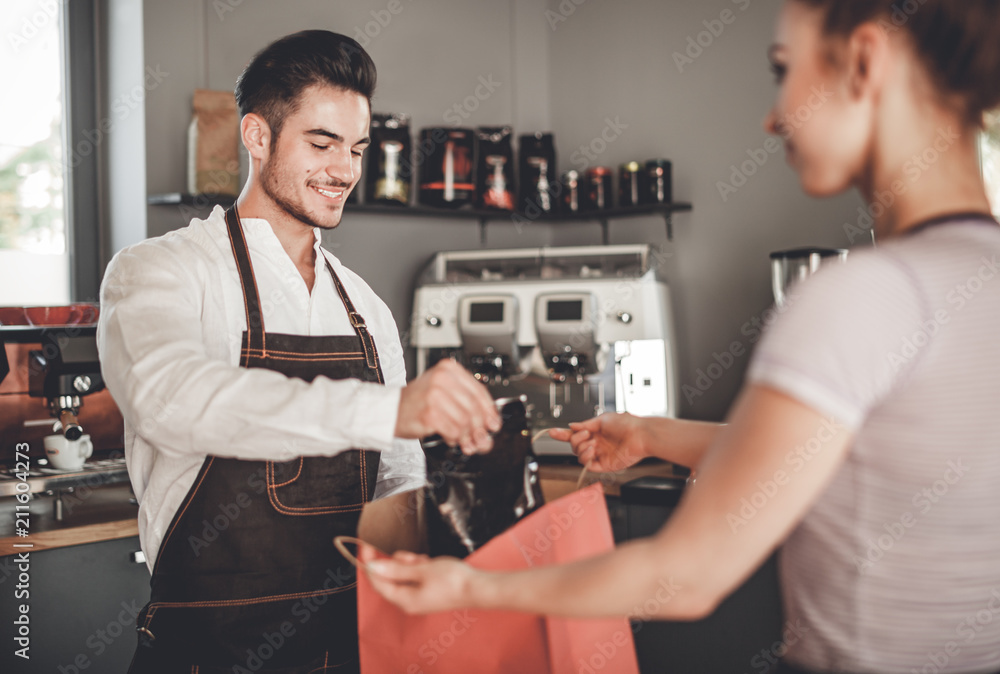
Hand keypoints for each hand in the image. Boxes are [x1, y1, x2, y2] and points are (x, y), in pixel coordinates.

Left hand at [361, 544, 480, 614]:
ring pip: (403, 576)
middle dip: (397, 563)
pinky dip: (418, 569)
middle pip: (390, 579)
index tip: (367, 545)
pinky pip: (414, 578)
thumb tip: (373, 567)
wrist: (477, 588)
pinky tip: (430, 564)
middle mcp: (408, 602)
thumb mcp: (421, 569)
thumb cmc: (451, 580)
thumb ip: (395, 568)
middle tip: (412, 556)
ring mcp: (418, 599)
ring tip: (424, 560)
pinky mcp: (427, 593)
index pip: (378, 582)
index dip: (370, 564)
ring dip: (409, 564)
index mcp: (404, 599)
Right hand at [395, 359, 500, 453]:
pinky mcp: (429, 413)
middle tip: (481, 438)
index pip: (479, 391)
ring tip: (464, 440)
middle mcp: (442, 379)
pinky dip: (454, 438)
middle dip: (479, 427)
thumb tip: (489, 423)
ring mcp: (435, 395)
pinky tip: (450, 438)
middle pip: (474, 407)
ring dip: (467, 435)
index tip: (493, 423)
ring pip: (465, 421)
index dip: (489, 410)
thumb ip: (466, 403)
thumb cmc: (417, 401)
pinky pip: (453, 430)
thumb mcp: (443, 392)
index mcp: (449, 370)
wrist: (391, 410)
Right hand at [547, 413, 647, 471]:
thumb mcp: (602, 419)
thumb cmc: (627, 424)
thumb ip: (585, 424)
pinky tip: (591, 450)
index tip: (552, 432)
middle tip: (585, 434)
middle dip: (576, 439)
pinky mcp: (605, 464)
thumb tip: (572, 425)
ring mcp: (600, 454)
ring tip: (592, 443)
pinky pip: (588, 465)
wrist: (640, 435)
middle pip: (575, 446)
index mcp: (595, 432)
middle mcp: (597, 443)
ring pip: (579, 455)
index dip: (563, 434)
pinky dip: (586, 458)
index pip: (575, 434)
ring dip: (581, 448)